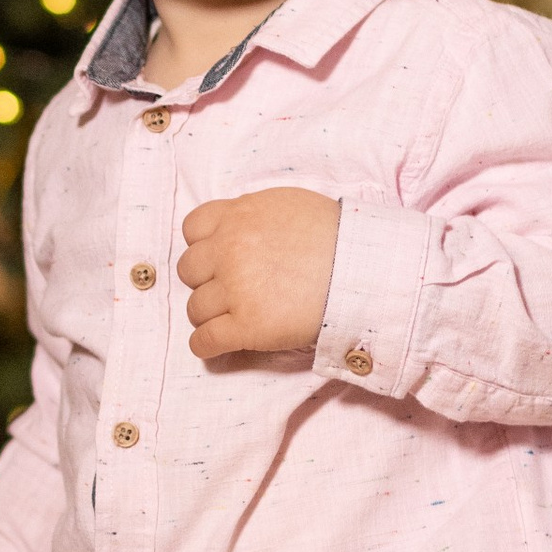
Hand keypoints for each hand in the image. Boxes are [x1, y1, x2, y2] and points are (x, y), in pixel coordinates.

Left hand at [177, 186, 340, 361]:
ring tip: (229, 319)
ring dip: (207, 316)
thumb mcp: (288, 205)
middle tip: (228, 291)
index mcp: (238, 216)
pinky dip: (205, 346)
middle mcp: (230, 249)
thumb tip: (238, 225)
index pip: (192, 228)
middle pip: (189, 270)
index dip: (202, 245)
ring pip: (194, 308)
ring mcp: (236, 289)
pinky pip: (204, 341)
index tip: (217, 258)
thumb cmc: (336, 236)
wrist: (363, 269)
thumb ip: (253, 214)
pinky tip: (215, 346)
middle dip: (205, 281)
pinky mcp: (246, 326)